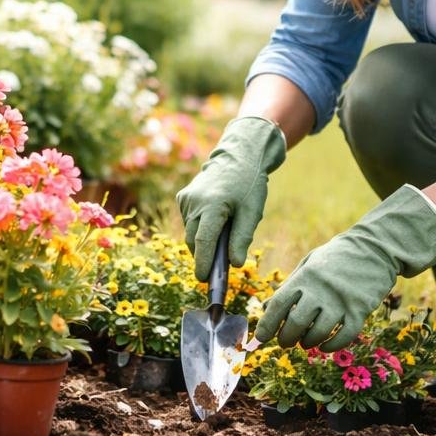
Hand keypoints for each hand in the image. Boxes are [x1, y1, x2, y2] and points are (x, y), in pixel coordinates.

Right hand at [175, 115, 287, 279]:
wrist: (238, 156)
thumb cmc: (248, 184)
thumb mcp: (252, 212)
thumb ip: (241, 239)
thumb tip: (234, 264)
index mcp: (212, 205)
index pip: (203, 242)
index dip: (203, 263)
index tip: (203, 280)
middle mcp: (194, 202)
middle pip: (194, 240)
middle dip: (203, 256)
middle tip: (217, 269)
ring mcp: (186, 199)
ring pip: (190, 231)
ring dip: (202, 241)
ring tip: (222, 234)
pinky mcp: (183, 197)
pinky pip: (189, 221)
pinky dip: (199, 227)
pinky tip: (214, 219)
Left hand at [255, 185, 435, 350]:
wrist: (375, 248)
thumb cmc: (337, 257)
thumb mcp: (309, 264)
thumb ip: (290, 285)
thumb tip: (266, 308)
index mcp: (305, 277)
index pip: (279, 304)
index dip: (267, 324)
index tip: (260, 337)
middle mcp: (321, 290)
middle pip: (297, 323)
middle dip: (287, 338)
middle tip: (285, 342)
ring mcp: (341, 301)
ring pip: (319, 333)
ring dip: (308, 342)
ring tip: (305, 342)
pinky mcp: (360, 310)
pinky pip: (343, 336)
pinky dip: (331, 346)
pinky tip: (324, 346)